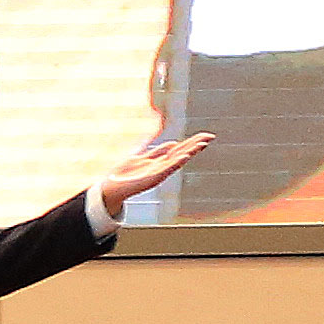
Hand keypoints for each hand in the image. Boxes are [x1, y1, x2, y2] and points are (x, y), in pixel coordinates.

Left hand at [96, 131, 214, 215]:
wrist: (112, 187)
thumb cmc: (126, 174)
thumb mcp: (143, 157)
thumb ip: (157, 151)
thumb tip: (173, 142)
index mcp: (160, 160)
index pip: (180, 148)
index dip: (192, 142)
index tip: (205, 136)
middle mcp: (162, 167)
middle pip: (182, 152)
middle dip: (195, 145)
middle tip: (210, 137)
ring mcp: (159, 173)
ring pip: (178, 160)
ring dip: (190, 152)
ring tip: (202, 144)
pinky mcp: (153, 178)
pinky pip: (167, 169)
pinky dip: (176, 163)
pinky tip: (185, 157)